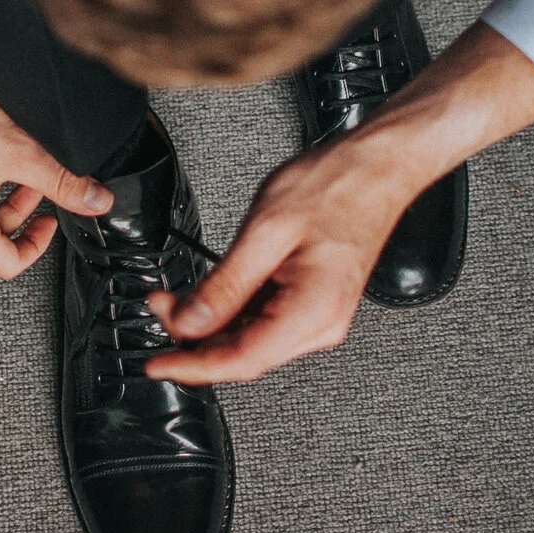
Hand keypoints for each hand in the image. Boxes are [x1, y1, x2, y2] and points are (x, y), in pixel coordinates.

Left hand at [146, 19, 533, 383]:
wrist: (377, 166)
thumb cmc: (336, 186)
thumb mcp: (265, 231)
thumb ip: (224, 286)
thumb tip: (188, 323)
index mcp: (312, 313)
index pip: (241, 361)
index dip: (191, 366)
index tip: (155, 363)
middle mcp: (320, 324)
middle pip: (243, 355)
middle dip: (194, 340)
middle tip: (159, 307)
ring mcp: (319, 316)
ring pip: (250, 340)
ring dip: (210, 327)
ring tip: (176, 298)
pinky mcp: (313, 303)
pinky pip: (263, 321)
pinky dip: (230, 313)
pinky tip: (209, 295)